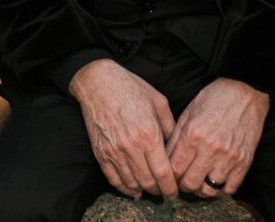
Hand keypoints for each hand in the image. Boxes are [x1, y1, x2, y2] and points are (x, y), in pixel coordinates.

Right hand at [68, 59, 178, 199]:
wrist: (98, 82)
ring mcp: (114, 151)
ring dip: (143, 190)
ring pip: (131, 183)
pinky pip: (113, 178)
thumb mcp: (159, 102)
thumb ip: (170, 127)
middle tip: (165, 192)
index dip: (170, 187)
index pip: (163, 172)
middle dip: (159, 191)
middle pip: (148, 181)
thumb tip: (177, 147)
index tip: (175, 191)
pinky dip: (124, 188)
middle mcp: (131, 146)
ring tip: (151, 190)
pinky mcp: (101, 152)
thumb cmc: (131, 88)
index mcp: (148, 134)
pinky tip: (133, 190)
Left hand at [166, 77, 268, 197]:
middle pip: (190, 184)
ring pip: (209, 190)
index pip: (174, 169)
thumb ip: (175, 137)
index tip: (168, 175)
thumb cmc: (214, 98)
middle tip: (182, 179)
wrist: (245, 91)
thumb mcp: (188, 113)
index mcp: (192, 135)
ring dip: (201, 189)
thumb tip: (164, 159)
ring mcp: (229, 158)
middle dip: (182, 185)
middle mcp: (210, 149)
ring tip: (199, 181)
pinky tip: (216, 178)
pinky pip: (229, 188)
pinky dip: (221, 188)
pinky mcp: (244, 162)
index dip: (168, 176)